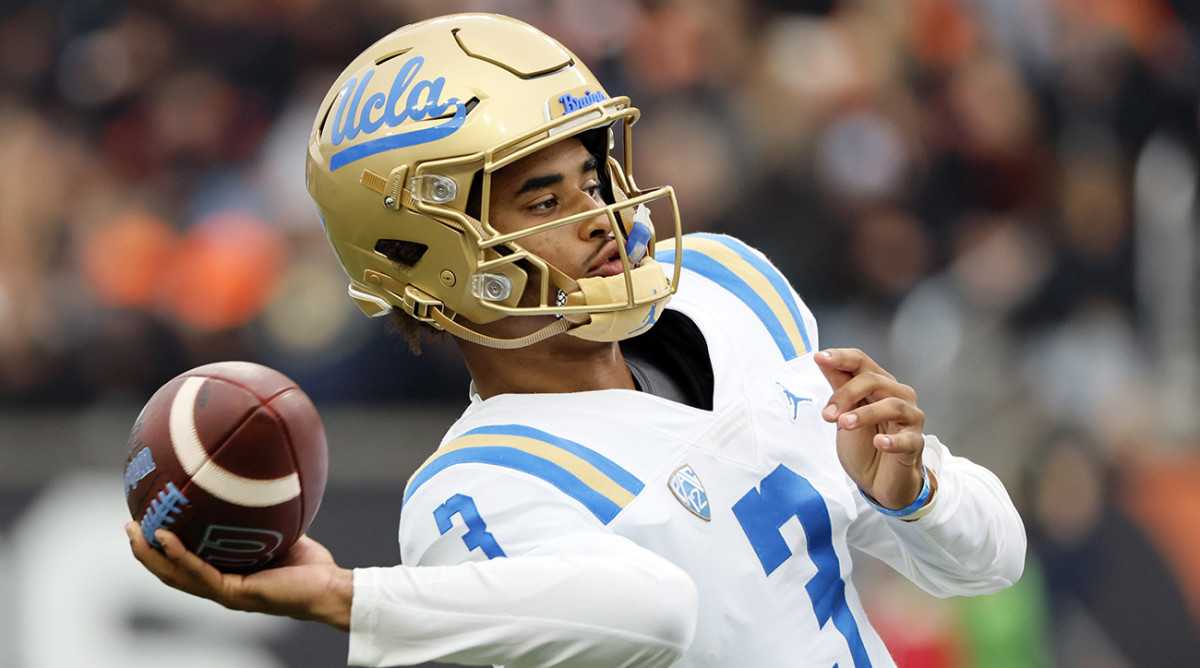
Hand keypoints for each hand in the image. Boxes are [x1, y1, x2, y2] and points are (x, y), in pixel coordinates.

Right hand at [125, 522, 353, 630]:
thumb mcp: (279, 531)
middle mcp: (220, 587)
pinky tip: (163, 537)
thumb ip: (263, 515)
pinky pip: (199, 572)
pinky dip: (178, 555)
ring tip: (133, 531)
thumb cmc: (310, 565)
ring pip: (175, 576)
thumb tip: (257, 480)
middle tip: (127, 526)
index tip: (146, 523)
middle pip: (170, 572)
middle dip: (145, 551)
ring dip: (151, 555)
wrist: (329, 588)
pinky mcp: (234, 593)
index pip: (185, 565)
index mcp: (226, 576)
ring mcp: (225, 593)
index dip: (162, 549)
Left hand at [814, 348, 927, 509]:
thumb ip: (838, 387)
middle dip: (845, 394)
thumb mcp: (844, 414)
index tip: (819, 358)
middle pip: (873, 380)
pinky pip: (907, 438)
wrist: (878, 481)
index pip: (861, 362)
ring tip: (844, 424)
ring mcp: (910, 419)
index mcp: (879, 385)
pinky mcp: (915, 443)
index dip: (841, 358)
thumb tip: (823, 359)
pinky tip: (879, 443)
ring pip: (892, 405)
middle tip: (827, 415)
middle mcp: (898, 396)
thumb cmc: (864, 445)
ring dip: (865, 413)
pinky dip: (892, 440)